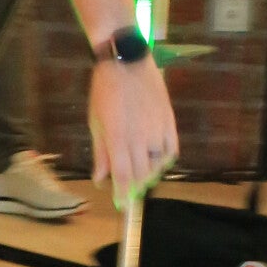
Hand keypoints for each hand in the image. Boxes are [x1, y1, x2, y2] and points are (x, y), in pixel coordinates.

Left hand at [89, 57, 177, 209]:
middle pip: (141, 175)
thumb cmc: (104, 91)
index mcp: (118, 138)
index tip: (121, 204)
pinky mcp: (169, 122)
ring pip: (157, 166)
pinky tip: (155, 161)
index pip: (123, 177)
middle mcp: (140, 137)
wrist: (126, 62)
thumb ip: (100, 153)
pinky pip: (171, 151)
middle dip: (134, 187)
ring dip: (148, 175)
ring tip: (140, 174)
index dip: (122, 194)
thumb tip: (100, 179)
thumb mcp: (95, 122)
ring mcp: (157, 130)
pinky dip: (164, 161)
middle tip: (127, 189)